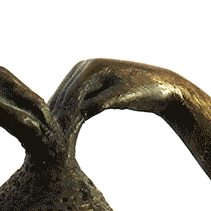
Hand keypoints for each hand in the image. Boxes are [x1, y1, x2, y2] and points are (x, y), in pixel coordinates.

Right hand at [0, 66, 60, 158]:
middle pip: (35, 101)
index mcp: (3, 73)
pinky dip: (26, 131)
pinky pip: (15, 118)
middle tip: (55, 141)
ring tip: (47, 145)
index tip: (50, 131)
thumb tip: (15, 121)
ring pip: (28, 110)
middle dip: (46, 122)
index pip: (31, 95)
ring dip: (39, 128)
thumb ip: (0, 106)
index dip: (42, 114)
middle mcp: (4, 75)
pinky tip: (32, 145)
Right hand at [49, 59, 188, 131]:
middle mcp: (84, 68)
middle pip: (64, 97)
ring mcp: (85, 77)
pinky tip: (64, 134)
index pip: (71, 94)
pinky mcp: (90, 87)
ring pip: (67, 101)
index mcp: (91, 67)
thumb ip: (104, 101)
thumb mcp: (124, 96)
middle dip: (58, 119)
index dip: (64, 115)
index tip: (59, 135)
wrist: (159, 87)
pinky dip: (70, 118)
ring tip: (53, 141)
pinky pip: (75, 104)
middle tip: (50, 143)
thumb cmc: (145, 90)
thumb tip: (83, 110)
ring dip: (60, 120)